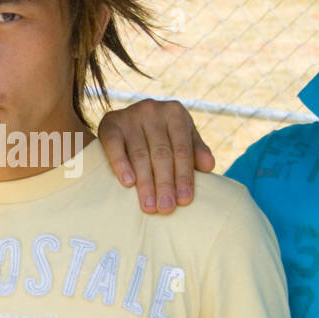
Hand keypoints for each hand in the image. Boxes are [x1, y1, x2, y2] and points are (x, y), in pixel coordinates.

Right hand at [98, 98, 213, 214]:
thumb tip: (209, 166)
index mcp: (175, 113)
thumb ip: (195, 152)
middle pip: (162, 153)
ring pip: (140, 154)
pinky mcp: (109, 122)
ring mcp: (130, 115)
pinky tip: (128, 183)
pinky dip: (121, 164)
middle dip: (165, 183)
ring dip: (145, 182)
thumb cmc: (160, 136)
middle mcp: (153, 109)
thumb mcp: (181, 138)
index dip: (184, 176)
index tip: (184, 201)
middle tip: (166, 208)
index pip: (182, 149)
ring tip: (149, 206)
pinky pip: (114, 145)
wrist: (123, 122)